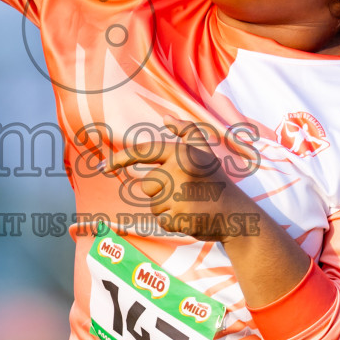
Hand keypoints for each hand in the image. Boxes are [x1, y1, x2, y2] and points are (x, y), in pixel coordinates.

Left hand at [106, 119, 260, 241]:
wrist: (237, 214)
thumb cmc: (217, 181)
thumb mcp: (205, 152)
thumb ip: (187, 131)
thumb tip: (166, 117)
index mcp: (182, 153)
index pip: (143, 152)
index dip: (119, 159)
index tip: (102, 168)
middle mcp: (180, 171)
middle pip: (147, 186)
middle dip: (161, 193)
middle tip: (186, 193)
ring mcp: (180, 195)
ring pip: (154, 205)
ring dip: (167, 208)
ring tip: (190, 204)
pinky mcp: (180, 218)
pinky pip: (162, 221)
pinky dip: (173, 223)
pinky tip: (190, 217)